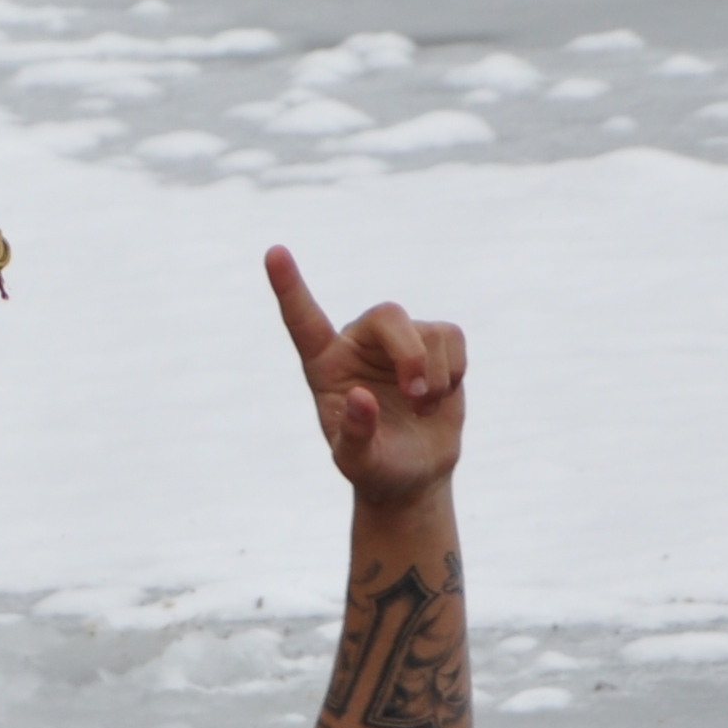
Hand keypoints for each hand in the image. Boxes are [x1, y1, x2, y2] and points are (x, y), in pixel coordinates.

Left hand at [267, 245, 463, 508]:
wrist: (412, 474)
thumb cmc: (375, 468)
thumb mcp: (357, 463)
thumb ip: (354, 435)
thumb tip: (360, 397)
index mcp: (325, 366)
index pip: (303, 321)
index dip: (289, 287)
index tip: (273, 253)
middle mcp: (358, 343)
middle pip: (388, 315)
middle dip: (410, 355)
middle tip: (417, 397)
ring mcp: (397, 341)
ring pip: (429, 332)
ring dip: (435, 378)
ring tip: (422, 409)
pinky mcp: (433, 343)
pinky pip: (453, 338)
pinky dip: (453, 372)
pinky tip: (439, 396)